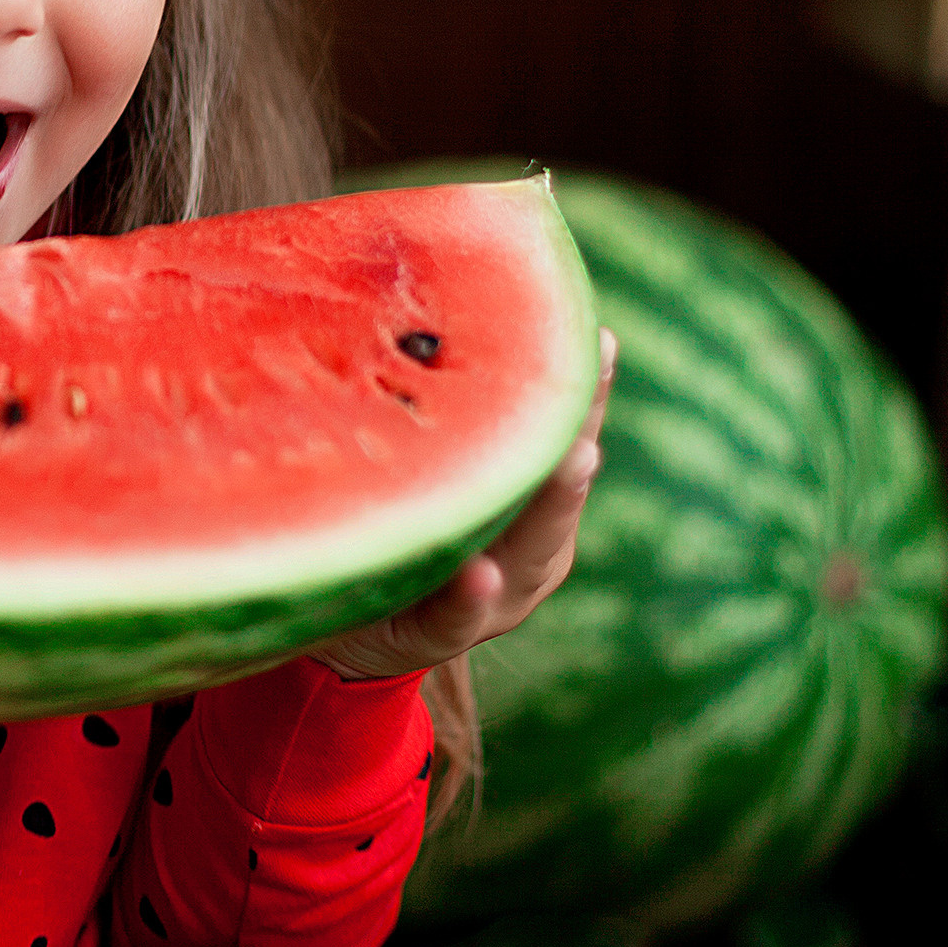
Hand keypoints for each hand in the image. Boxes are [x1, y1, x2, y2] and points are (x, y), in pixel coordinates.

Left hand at [309, 330, 616, 681]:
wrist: (346, 631)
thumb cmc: (396, 528)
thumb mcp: (422, 468)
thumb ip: (441, 414)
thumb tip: (433, 308)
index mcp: (527, 504)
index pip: (557, 435)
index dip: (584, 391)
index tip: (601, 337)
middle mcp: (526, 551)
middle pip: (556, 489)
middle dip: (576, 439)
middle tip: (594, 395)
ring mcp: (492, 600)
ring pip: (528, 550)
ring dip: (549, 505)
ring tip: (572, 462)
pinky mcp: (437, 638)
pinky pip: (456, 616)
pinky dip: (470, 594)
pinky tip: (479, 571)